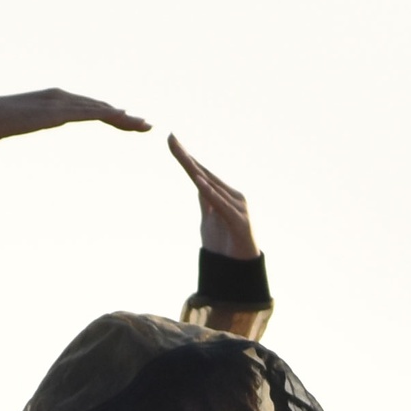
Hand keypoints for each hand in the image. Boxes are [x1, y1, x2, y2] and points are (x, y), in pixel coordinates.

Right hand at [0, 90, 148, 168]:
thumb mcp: (25, 124)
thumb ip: (38, 122)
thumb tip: (41, 125)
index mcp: (57, 100)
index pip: (91, 109)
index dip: (114, 116)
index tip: (132, 125)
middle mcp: (62, 97)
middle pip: (101, 107)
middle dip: (126, 117)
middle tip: (149, 126)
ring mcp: (59, 103)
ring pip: (99, 109)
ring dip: (124, 118)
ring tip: (144, 126)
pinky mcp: (55, 111)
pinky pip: (87, 113)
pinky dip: (107, 115)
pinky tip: (122, 119)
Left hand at [169, 136, 258, 259]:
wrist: (240, 273)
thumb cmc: (226, 246)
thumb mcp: (210, 220)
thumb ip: (207, 201)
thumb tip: (199, 183)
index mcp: (224, 195)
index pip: (201, 172)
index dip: (186, 156)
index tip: (171, 139)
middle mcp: (233, 196)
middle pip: (205, 173)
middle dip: (186, 156)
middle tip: (170, 138)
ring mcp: (238, 208)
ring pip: (212, 187)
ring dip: (196, 171)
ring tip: (182, 155)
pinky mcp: (240, 223)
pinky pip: (222, 206)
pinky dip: (211, 194)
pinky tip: (199, 183)